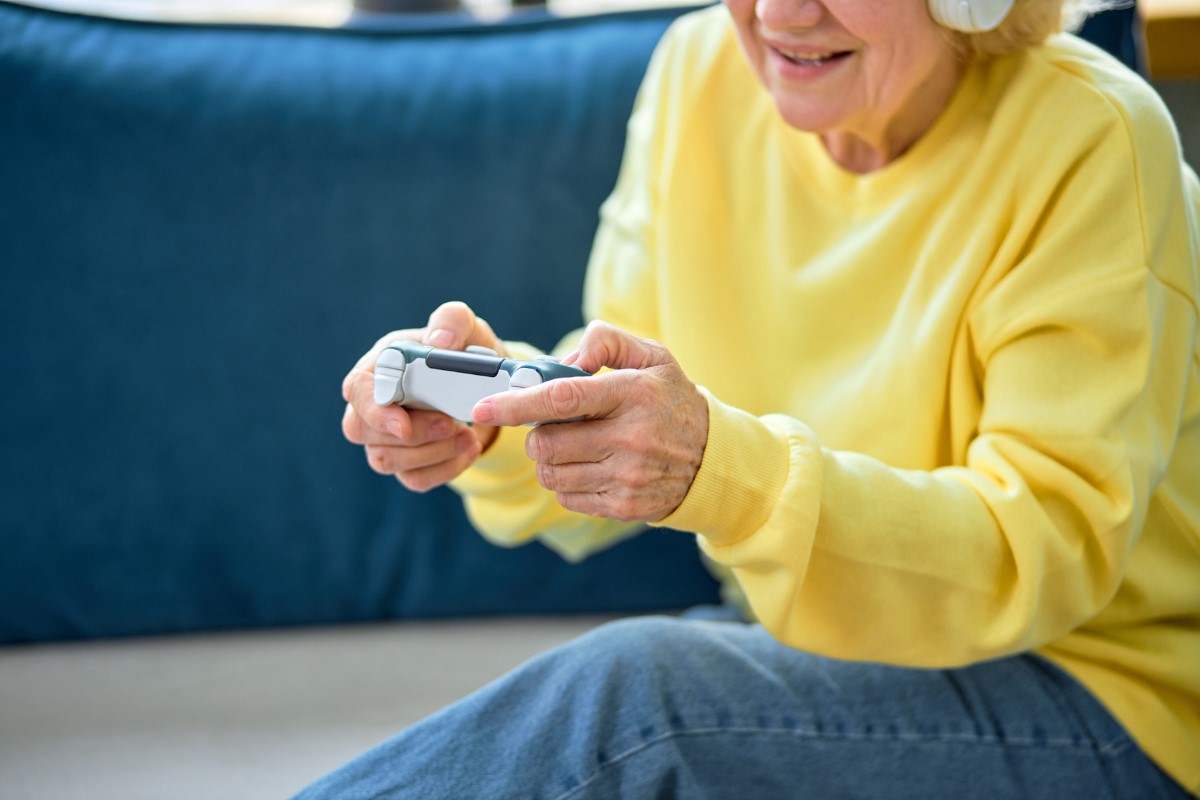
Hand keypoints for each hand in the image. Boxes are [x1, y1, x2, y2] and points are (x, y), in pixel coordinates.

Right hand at [341, 301, 501, 491]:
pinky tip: (469, 448)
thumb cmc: (463, 352)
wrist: (485, 388)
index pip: (356, 389)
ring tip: (469, 435)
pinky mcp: (406, 464)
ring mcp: (384, 438)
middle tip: (452, 423)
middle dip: (412, 435)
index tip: (403, 425)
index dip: (374, 410)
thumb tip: (439, 342)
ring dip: (433, 452)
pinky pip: (414, 479)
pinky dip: (446, 468)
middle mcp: (372, 404)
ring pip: (387, 461)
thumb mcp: (466, 327)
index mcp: (379, 366)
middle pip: (362, 431)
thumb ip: (452, 321)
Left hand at [473, 321, 707, 521]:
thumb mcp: (653, 357)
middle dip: (537, 433)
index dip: (517, 404)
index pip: (564, 398)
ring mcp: (628, 477)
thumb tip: (565, 359)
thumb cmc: (671, 399)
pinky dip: (566, 482)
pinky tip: (589, 467)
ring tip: (573, 445)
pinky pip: (568, 497)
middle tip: (553, 424)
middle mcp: (632, 438)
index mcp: (634, 394)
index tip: (484, 406)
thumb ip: (606, 342)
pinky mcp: (625, 506)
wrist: (713, 459)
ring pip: (551, 473)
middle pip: (547, 443)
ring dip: (549, 459)